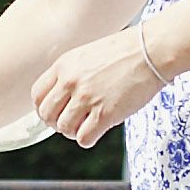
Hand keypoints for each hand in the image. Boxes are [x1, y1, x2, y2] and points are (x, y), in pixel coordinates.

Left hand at [31, 28, 161, 150]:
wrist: (151, 51)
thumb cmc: (125, 52)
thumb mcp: (87, 55)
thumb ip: (71, 74)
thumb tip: (62, 98)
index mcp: (64, 65)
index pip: (37, 95)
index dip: (44, 108)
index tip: (56, 112)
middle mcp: (71, 82)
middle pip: (47, 114)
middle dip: (56, 123)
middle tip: (71, 122)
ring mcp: (87, 98)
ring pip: (64, 129)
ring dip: (73, 132)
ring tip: (86, 126)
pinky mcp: (105, 113)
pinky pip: (84, 138)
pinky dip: (88, 139)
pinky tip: (97, 131)